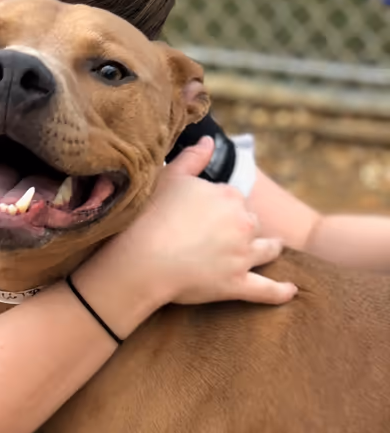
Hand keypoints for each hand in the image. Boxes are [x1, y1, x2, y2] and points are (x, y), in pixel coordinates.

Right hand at [121, 137, 297, 306]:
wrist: (142, 259)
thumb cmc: (150, 217)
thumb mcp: (169, 178)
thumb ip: (192, 158)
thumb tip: (209, 141)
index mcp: (228, 195)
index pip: (233, 198)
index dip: (220, 207)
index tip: (206, 215)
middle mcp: (242, 223)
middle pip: (251, 222)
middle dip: (244, 227)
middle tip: (227, 236)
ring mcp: (242, 255)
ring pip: (266, 250)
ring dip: (270, 248)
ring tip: (271, 250)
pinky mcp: (237, 284)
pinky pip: (266, 290)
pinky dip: (280, 291)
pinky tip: (291, 290)